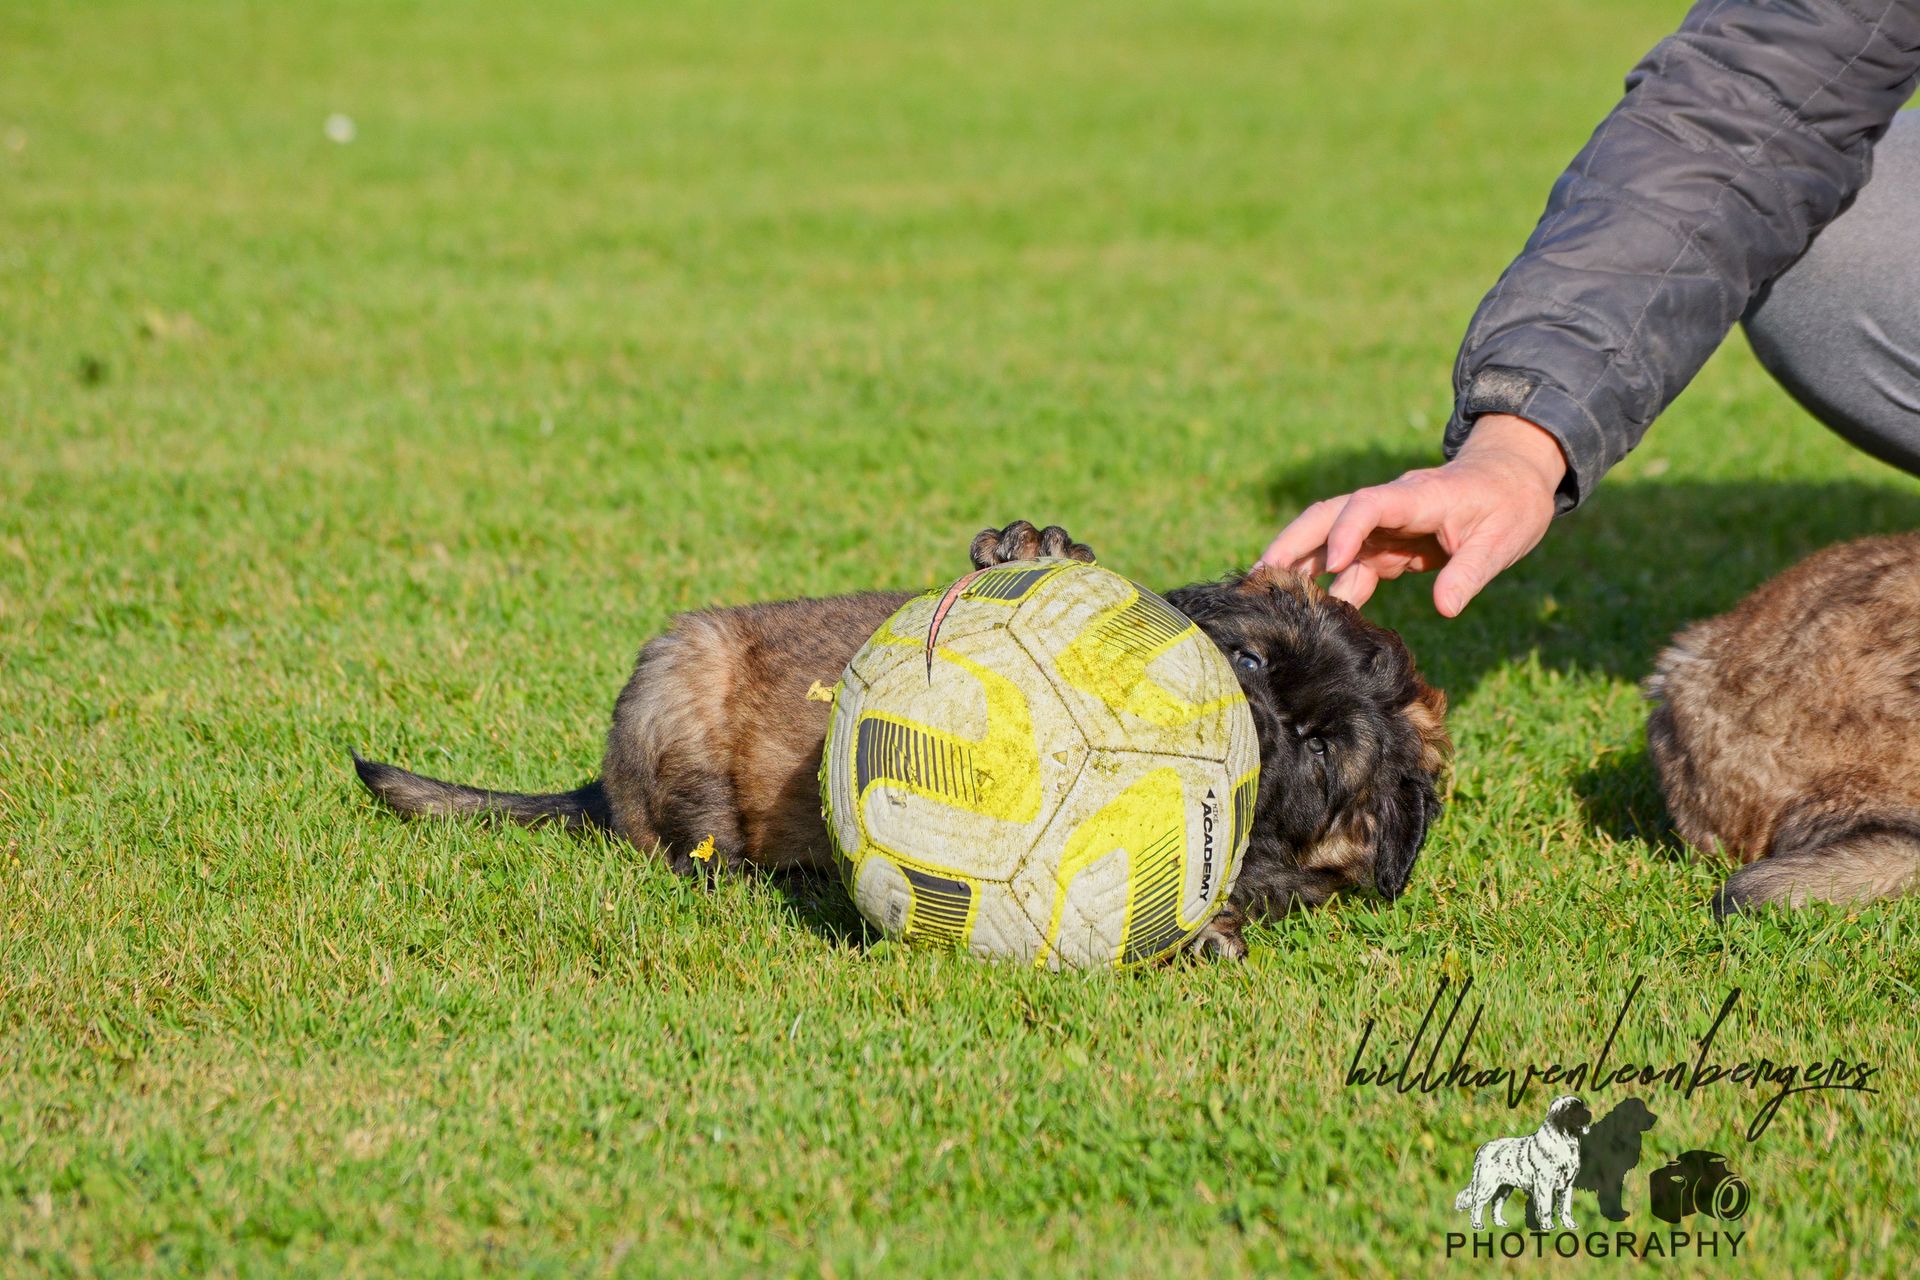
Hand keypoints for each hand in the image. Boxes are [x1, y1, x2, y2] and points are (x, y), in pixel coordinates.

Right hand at [1259, 414, 1566, 615]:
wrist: (1512, 480)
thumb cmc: (1511, 504)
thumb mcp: (1502, 540)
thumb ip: (1470, 572)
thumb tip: (1444, 609)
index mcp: (1417, 497)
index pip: (1370, 504)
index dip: (1347, 530)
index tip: (1334, 563)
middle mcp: (1390, 507)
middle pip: (1328, 515)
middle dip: (1294, 542)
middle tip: (1262, 575)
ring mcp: (1384, 526)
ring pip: (1330, 540)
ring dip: (1301, 565)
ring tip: (1268, 598)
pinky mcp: (1386, 544)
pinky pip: (1350, 565)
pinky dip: (1330, 586)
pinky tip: (1313, 612)